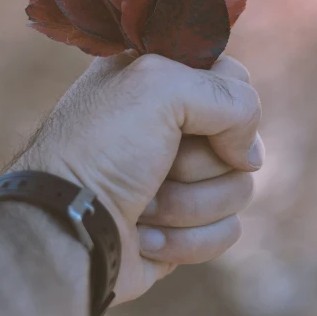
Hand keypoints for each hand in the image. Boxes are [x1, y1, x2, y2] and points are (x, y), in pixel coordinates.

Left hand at [15, 52, 262, 303]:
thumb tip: (250, 155)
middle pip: (243, 137)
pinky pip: (228, 230)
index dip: (225, 104)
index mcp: (158, 78)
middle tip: (155, 162)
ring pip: (240, 187)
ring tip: (144, 203)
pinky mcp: (186, 226)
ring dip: (189, 203)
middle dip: (199, 160)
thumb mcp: (159, 86)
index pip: (232, 77)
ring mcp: (180, 178)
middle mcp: (171, 124)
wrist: (65, 229)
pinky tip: (142, 234)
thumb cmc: (100, 148)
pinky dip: (186, 238)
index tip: (193, 119)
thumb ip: (228, 95)